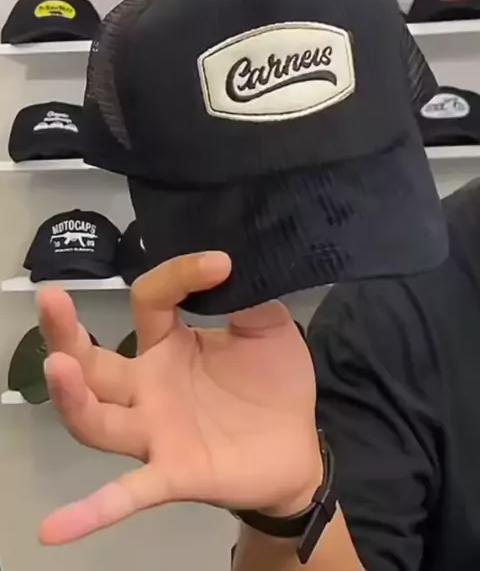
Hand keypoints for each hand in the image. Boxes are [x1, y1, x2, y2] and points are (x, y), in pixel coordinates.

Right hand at [37, 252, 320, 544]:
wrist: (296, 447)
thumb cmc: (272, 381)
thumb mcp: (267, 326)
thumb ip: (247, 297)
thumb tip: (231, 262)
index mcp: (169, 344)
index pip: (152, 299)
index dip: (179, 275)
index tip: (221, 264)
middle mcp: (148, 386)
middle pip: (93, 362)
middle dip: (65, 332)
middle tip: (51, 298)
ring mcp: (155, 431)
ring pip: (97, 419)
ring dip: (73, 397)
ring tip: (58, 367)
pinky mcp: (172, 473)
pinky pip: (127, 494)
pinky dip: (91, 512)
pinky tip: (54, 530)